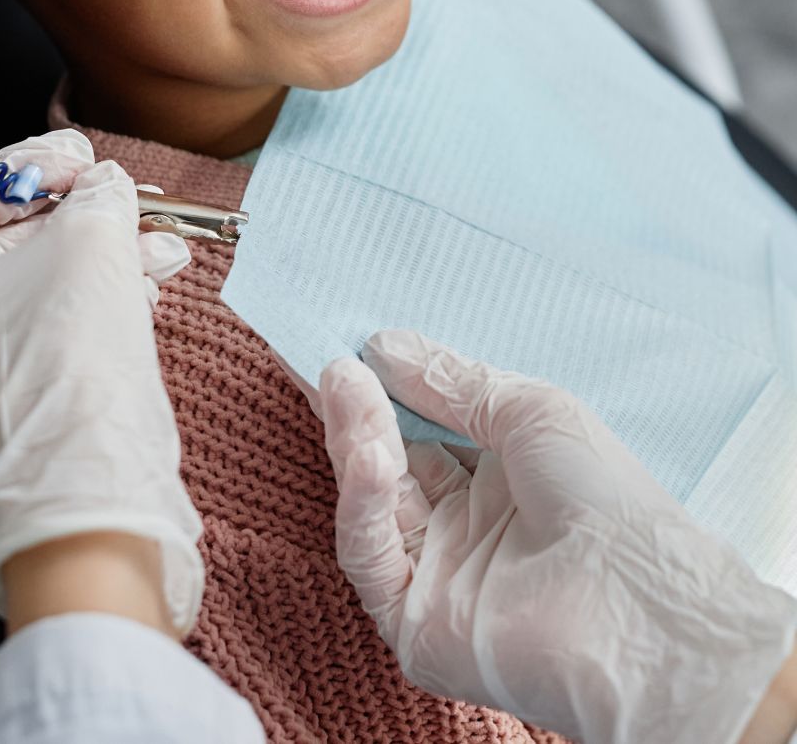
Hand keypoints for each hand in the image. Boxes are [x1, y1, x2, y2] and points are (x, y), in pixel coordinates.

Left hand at [0, 128, 203, 632]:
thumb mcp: (89, 245)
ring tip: (156, 250)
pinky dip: (89, 317)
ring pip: (30, 302)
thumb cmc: (65, 370)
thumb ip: (95, 197)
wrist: (86, 503)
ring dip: (97, 266)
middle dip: (75, 220)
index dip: (20, 170)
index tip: (75, 164)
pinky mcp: (0, 431)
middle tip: (121, 199)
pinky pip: (41, 350)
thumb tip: (103, 187)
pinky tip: (146, 295)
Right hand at [320, 329, 796, 743]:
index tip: (347, 343)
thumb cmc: (604, 498)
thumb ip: (449, 381)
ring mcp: (435, 576)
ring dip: (353, 441)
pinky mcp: (412, 624)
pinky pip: (369, 556)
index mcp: (496, 481)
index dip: (382, 389)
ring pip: (369, 503)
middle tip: (329, 362)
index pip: (418, 429)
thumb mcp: (527, 410)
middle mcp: (462, 528)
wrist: (638, 608)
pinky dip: (362, 503)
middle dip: (356, 409)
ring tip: (344, 387)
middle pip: (385, 462)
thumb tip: (381, 345)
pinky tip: (371, 459)